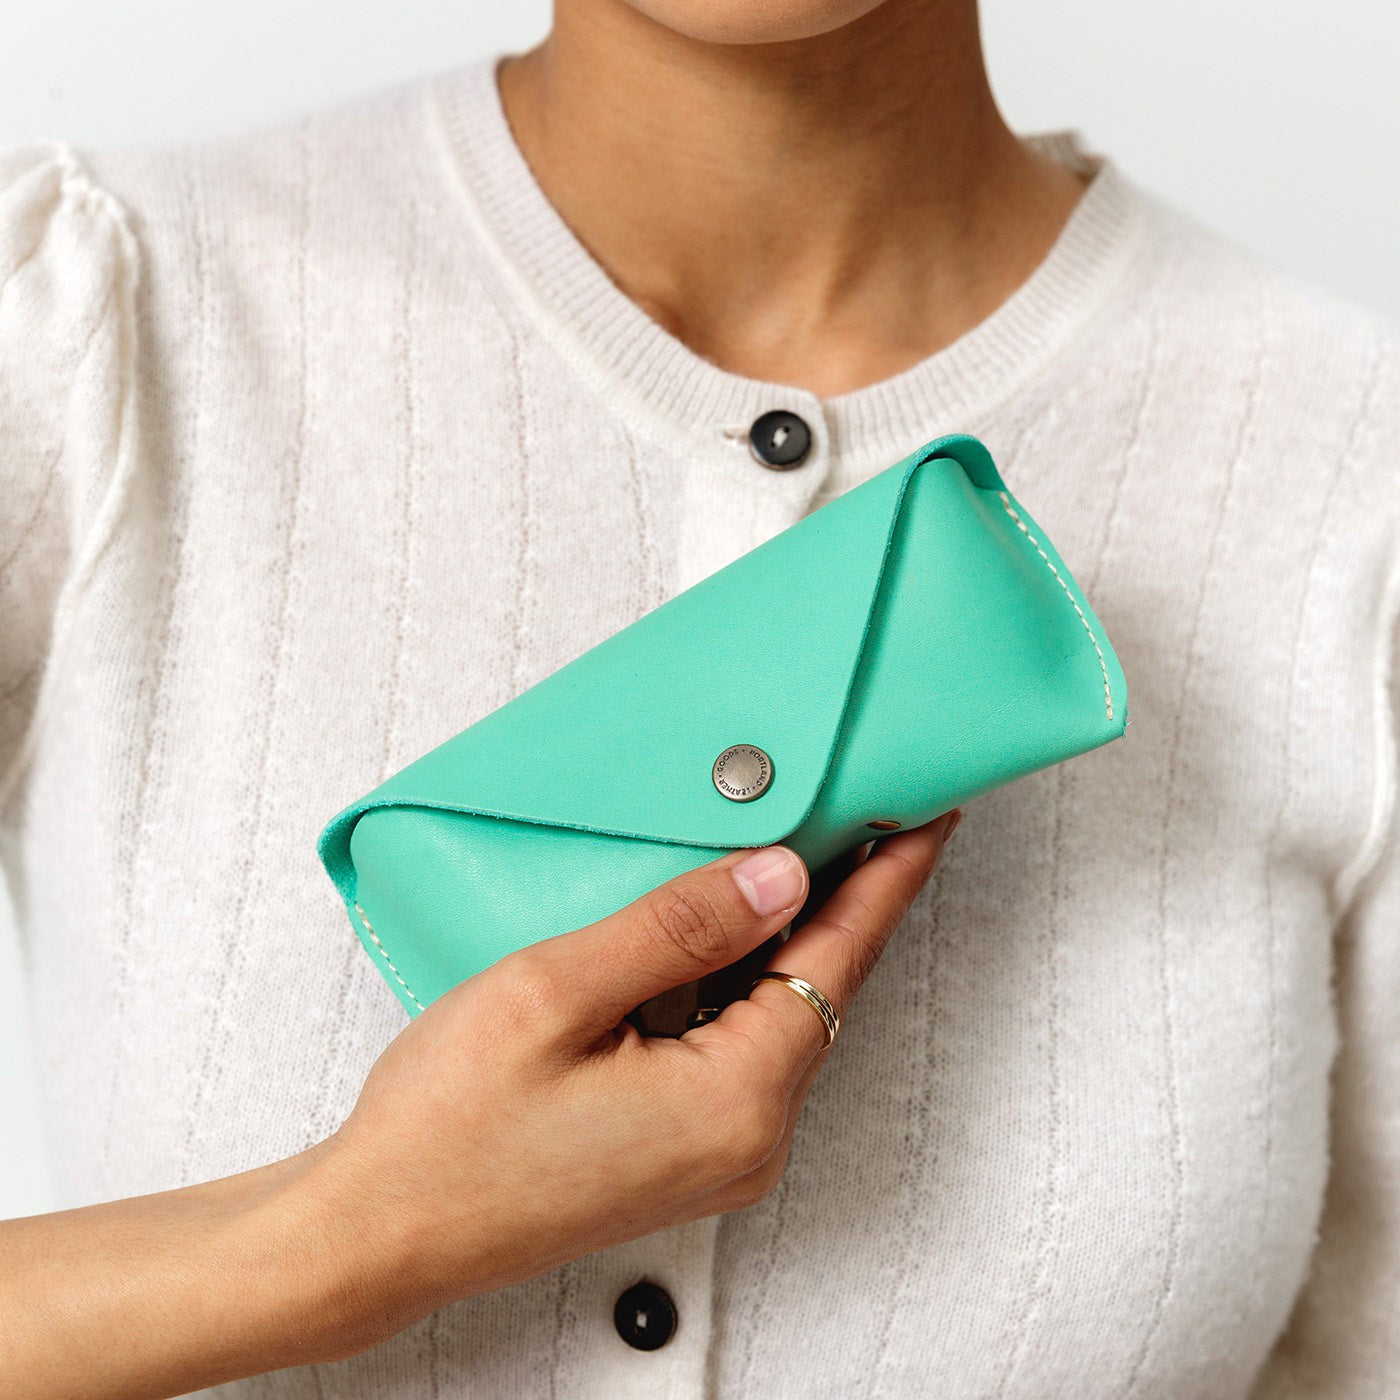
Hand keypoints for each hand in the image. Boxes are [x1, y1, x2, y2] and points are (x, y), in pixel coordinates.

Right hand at [0, 811, 958, 1397]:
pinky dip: (735, 981)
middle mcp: (746, 1138)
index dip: (886, 877)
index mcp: (733, 1100)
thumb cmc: (447, 1127)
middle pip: (817, 987)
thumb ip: (677, 928)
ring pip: (774, 1014)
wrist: (378, 1231)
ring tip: (785, 848)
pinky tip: (713, 929)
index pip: (838, 959)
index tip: (926, 814)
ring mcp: (716, 1152)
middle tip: (856, 807)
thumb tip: (774, 874)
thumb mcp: (559, 993)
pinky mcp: (680, 1150)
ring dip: (780, 936)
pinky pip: (735, 1046)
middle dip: (839, 896)